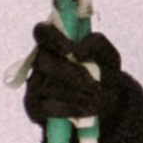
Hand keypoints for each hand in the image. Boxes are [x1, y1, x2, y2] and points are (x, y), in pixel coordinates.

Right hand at [17, 15, 127, 130]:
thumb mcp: (108, 56)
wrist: (107, 105)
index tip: (71, 49)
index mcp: (55, 43)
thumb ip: (97, 44)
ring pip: (46, 87)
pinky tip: (86, 110)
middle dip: (71, 74)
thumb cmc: (104, 73)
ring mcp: (34, 84)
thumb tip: (78, 51)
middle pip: (42, 62)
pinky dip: (69, 109)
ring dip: (76, 94)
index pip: (42, 31)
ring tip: (97, 99)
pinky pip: (44, 108)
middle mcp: (40, 61)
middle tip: (95, 85)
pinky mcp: (34, 107)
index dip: (53, 39)